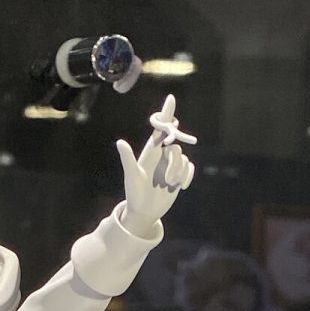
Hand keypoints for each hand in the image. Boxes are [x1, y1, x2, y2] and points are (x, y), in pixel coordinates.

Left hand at [116, 94, 195, 238]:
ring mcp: (170, 165)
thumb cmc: (134, 193)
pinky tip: (181, 187)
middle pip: (176, 147)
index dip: (166, 113)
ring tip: (168, 185)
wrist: (144, 212)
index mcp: (150, 151)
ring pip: (183, 159)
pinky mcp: (178, 175)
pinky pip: (189, 168)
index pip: (160, 128)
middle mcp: (161, 155)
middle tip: (166, 179)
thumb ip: (127, 158)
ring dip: (179, 172)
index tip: (171, 98)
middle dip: (174, 163)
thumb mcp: (131, 176)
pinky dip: (187, 176)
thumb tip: (120, 142)